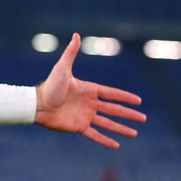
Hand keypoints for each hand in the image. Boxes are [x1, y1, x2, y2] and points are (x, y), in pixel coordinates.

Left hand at [34, 34, 144, 148]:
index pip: (111, 94)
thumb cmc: (49, 86)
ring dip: (121, 129)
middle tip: (143, 118)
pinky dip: (105, 140)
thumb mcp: (62, 69)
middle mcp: (89, 104)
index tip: (138, 101)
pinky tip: (116, 145)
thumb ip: (71, 53)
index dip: (124, 97)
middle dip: (129, 114)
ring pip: (108, 123)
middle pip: (114, 110)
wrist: (37, 105)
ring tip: (135, 134)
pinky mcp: (78, 127)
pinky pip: (95, 135)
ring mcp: (84, 116)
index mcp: (88, 90)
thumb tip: (76, 35)